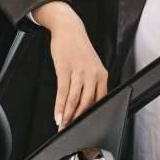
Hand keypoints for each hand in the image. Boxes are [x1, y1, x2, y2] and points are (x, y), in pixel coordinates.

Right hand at [45, 12, 107, 129]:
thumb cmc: (79, 49)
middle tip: (71, 130)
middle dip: (78, 119)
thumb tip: (86, 104)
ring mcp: (79, 71)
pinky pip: (63, 92)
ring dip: (68, 116)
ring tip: (62, 126)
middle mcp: (93, 74)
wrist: (69, 29)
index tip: (85, 126)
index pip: (100, 100)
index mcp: (102, 75)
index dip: (92, 115)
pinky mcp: (65, 69)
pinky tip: (57, 115)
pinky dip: (60, 106)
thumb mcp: (91, 65)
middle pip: (87, 103)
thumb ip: (91, 83)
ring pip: (75, 100)